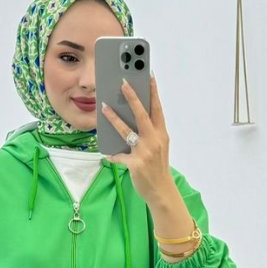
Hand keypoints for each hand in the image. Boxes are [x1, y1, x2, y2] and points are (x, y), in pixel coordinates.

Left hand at [101, 73, 171, 206]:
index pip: (157, 109)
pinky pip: (119, 156)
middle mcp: (155, 140)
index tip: (149, 76)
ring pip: (127, 130)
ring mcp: (145, 152)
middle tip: (123, 83)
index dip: (153, 92)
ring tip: (104, 107)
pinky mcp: (135, 164)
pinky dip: (113, 154)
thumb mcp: (158, 147)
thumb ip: (149, 134)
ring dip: (114, 118)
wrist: (161, 191)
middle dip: (132, 97)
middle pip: (142, 114)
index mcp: (162, 134)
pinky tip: (106, 152)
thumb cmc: (157, 167)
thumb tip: (131, 119)